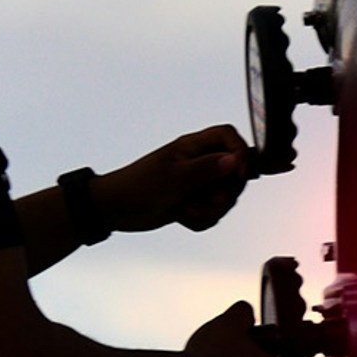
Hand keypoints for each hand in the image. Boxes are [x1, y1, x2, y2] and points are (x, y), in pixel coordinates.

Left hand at [101, 125, 252, 234]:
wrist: (115, 210)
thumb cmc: (138, 187)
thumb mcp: (174, 178)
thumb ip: (207, 169)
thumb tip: (235, 160)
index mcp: (193, 146)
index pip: (228, 136)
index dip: (240, 153)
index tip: (238, 174)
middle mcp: (199, 162)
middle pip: (235, 171)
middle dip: (225, 193)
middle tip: (207, 200)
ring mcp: (197, 183)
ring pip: (225, 196)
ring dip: (210, 210)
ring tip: (186, 209)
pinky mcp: (194, 201)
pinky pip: (213, 213)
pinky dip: (201, 219)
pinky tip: (181, 216)